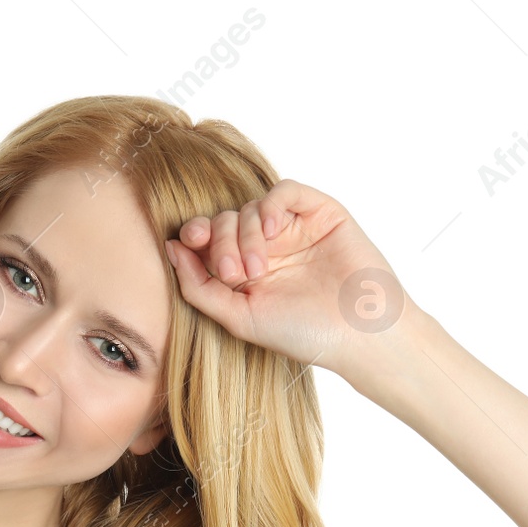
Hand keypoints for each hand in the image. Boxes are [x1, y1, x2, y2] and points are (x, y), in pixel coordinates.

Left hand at [165, 178, 419, 383]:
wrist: (358, 335)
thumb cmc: (302, 333)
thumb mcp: (238, 317)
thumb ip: (198, 286)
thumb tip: (169, 248)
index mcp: (246, 270)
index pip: (209, 239)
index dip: (195, 234)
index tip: (190, 243)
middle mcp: (268, 247)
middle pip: (225, 220)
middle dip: (220, 241)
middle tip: (234, 273)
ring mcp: (294, 229)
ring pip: (250, 207)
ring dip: (244, 233)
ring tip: (257, 268)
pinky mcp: (321, 213)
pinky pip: (286, 192)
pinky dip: (271, 204)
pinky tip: (271, 229)